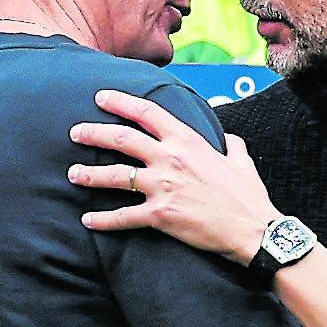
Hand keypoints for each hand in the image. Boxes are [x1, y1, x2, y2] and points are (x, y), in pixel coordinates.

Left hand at [67, 89, 279, 264]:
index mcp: (188, 141)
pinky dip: (103, 220)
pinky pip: (124, 216)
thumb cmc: (247, 195)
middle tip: (75, 133)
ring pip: (116, 176)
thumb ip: (230, 143)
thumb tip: (228, 138)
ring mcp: (163, 187)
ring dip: (90, 174)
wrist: (253, 229)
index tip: (100, 97)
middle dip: (93, 133)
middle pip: (122, 139)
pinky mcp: (160, 215)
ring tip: (73, 173)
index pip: (147, 112)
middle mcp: (171, 159)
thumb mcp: (240, 159)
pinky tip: (87, 221)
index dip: (120, 102)